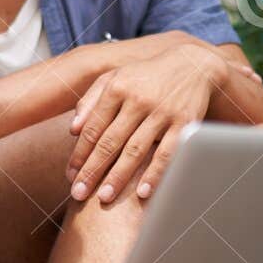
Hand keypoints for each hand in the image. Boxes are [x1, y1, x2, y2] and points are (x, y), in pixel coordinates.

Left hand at [65, 43, 244, 203]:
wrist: (192, 64)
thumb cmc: (146, 76)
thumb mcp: (115, 78)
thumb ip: (91, 101)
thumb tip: (72, 130)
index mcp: (116, 88)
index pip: (92, 127)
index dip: (79, 153)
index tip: (70, 175)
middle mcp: (137, 100)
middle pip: (110, 141)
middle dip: (92, 170)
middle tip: (79, 193)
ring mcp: (162, 112)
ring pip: (135, 149)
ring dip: (118, 176)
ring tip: (104, 198)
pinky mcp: (185, 123)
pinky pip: (168, 153)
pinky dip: (155, 173)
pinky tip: (144, 192)